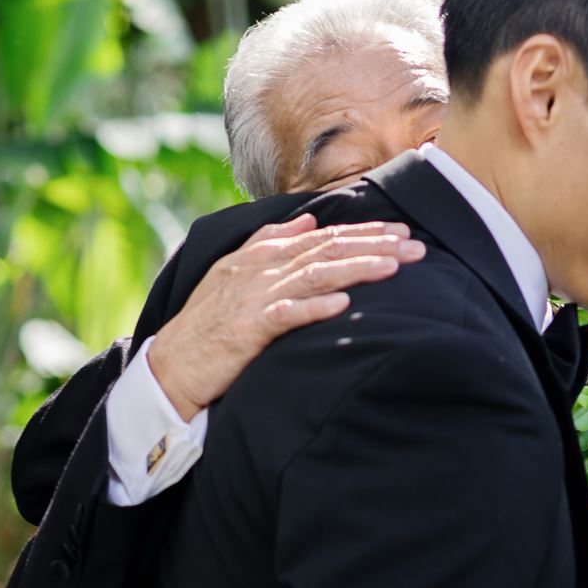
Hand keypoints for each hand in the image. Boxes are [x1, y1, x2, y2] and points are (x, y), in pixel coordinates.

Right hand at [146, 213, 425, 420]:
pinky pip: (286, 315)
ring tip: (393, 266)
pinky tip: (344, 305)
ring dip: (356, 269)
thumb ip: (271, 243)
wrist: (172, 365)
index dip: (363, 232)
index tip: (401, 232)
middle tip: (414, 245)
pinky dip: (314, 308)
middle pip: (326, 249)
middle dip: (373, 245)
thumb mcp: (236, 274)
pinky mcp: (246, 330)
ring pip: (314, 275)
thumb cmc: (209, 324)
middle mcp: (260, 270)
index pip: (323, 237)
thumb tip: (309, 221)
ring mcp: (253, 298)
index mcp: (261, 255)